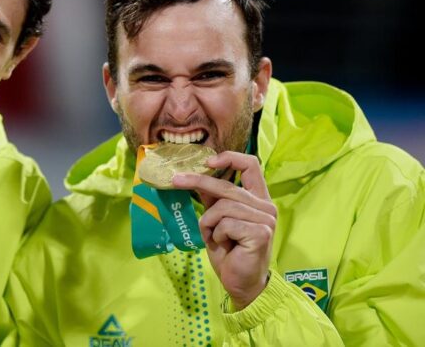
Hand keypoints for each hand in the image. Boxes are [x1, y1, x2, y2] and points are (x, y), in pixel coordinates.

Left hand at [172, 151, 275, 309]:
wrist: (241, 283)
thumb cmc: (230, 252)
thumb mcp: (217, 220)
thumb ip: (212, 199)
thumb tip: (192, 176)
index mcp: (258, 199)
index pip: (251, 165)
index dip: (230, 158)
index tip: (209, 161)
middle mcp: (266, 206)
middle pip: (227, 187)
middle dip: (197, 182)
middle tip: (175, 180)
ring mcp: (266, 219)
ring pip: (222, 207)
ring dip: (209, 224)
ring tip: (214, 237)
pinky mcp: (260, 232)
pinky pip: (225, 224)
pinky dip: (216, 235)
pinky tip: (224, 245)